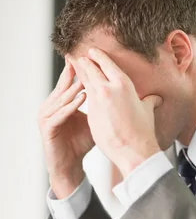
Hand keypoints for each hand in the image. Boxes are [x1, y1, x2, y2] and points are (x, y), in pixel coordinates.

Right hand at [37, 59, 94, 197]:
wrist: (70, 164)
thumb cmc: (81, 141)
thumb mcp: (94, 119)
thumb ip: (103, 105)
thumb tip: (126, 95)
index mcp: (61, 102)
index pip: (70, 81)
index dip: (80, 68)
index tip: (91, 55)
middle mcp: (51, 106)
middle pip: (64, 85)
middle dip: (75, 73)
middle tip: (86, 59)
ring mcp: (47, 117)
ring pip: (61, 98)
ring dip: (74, 88)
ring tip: (88, 79)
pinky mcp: (48, 129)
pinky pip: (59, 115)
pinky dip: (70, 106)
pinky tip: (82, 99)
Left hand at [69, 48, 161, 176]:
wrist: (133, 150)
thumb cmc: (142, 131)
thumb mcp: (147, 111)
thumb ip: (148, 101)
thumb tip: (156, 98)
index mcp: (123, 84)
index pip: (107, 63)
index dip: (97, 56)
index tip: (91, 52)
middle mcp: (108, 89)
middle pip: (91, 69)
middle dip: (83, 62)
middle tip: (77, 57)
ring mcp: (97, 101)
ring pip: (84, 82)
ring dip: (79, 75)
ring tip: (73, 69)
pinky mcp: (90, 114)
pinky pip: (84, 99)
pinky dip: (79, 93)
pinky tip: (77, 92)